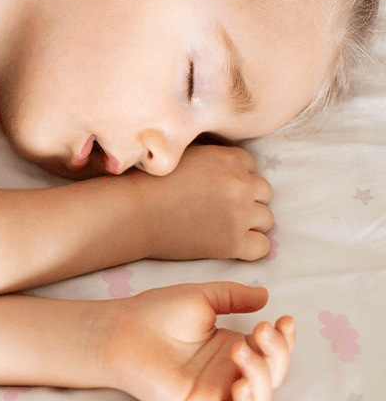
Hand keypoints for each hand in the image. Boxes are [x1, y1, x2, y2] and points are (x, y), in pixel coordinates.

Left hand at [101, 282, 295, 400]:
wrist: (122, 330)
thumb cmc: (154, 312)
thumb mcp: (201, 297)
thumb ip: (233, 296)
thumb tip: (266, 296)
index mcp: (230, 347)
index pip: (272, 351)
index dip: (285, 339)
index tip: (284, 318)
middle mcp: (227, 371)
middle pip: (273, 374)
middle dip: (278, 353)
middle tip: (262, 329)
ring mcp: (215, 391)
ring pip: (261, 397)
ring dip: (262, 373)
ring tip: (239, 347)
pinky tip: (240, 383)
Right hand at [135, 144, 274, 260]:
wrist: (133, 212)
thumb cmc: (149, 182)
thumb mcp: (183, 153)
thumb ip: (210, 154)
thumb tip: (223, 161)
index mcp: (228, 158)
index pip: (252, 168)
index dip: (237, 179)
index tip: (218, 189)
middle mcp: (240, 184)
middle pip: (264, 193)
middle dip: (247, 200)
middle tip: (221, 209)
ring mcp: (239, 214)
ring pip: (266, 219)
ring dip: (249, 223)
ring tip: (223, 226)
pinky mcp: (232, 243)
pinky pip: (261, 247)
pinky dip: (250, 247)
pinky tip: (231, 245)